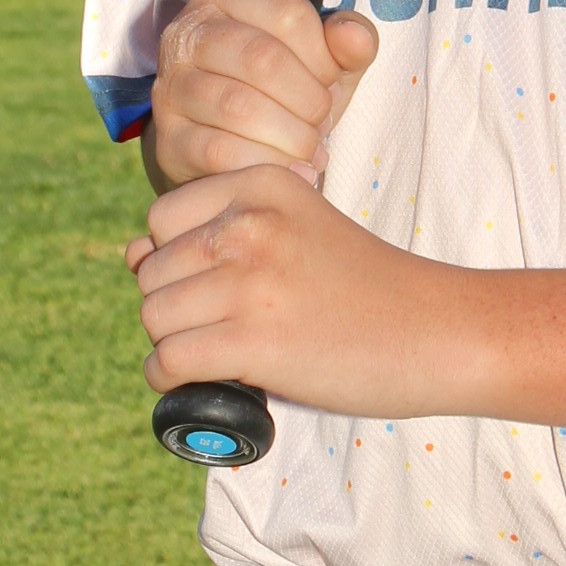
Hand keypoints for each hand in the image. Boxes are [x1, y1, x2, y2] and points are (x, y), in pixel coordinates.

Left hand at [129, 164, 464, 416]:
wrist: (437, 331)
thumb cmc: (365, 288)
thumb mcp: (296, 232)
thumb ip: (216, 234)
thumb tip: (128, 255)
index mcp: (263, 184)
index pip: (161, 220)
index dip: (179, 261)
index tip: (223, 286)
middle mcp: (250, 224)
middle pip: (151, 272)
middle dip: (175, 307)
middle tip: (227, 326)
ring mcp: (251, 282)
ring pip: (154, 318)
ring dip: (174, 345)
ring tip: (221, 353)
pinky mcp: (254, 341)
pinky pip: (168, 361)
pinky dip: (171, 380)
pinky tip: (206, 381)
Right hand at [145, 0, 377, 188]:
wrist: (235, 153)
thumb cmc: (285, 94)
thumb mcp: (325, 62)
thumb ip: (350, 42)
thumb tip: (354, 36)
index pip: (287, 13)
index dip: (323, 55)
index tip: (330, 81)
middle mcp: (186, 34)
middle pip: (262, 58)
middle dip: (309, 99)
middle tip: (323, 121)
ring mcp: (170, 87)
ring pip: (239, 106)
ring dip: (291, 136)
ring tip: (309, 148)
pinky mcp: (168, 140)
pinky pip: (221, 151)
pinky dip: (268, 165)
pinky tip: (292, 171)